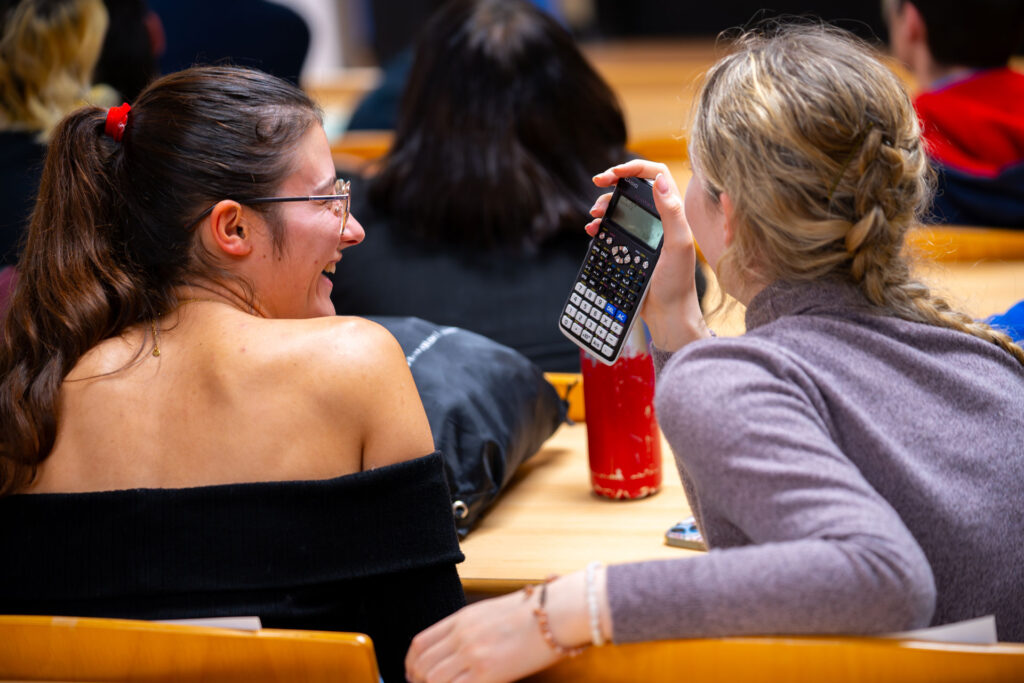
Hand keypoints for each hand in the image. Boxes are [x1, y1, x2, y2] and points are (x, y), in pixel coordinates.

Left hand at [405, 588, 564, 682]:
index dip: (411, 663)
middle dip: (417, 680)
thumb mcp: (490, 613)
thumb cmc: (530, 613)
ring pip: (433, 679)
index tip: (413, 674)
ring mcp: (473, 654)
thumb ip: (469, 629)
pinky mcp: (487, 672)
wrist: (554, 613)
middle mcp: (461, 636)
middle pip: (422, 663)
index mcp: (461, 618)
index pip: (420, 642)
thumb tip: (457, 648)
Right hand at [589, 160, 710, 351]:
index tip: (613, 173)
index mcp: (673, 214)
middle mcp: (659, 221)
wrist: (668, 315)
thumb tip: (660, 179)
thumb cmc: (677, 283)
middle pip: (634, 188)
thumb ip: (672, 213)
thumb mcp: (678, 245)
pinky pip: (614, 230)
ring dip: (605, 205)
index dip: (634, 167)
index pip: (656, 176)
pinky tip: (594, 230)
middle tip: (598, 183)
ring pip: (621, 208)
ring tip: (595, 214)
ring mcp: (644, 235)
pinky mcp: (632, 249)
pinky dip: (601, 226)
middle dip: (614, 183)